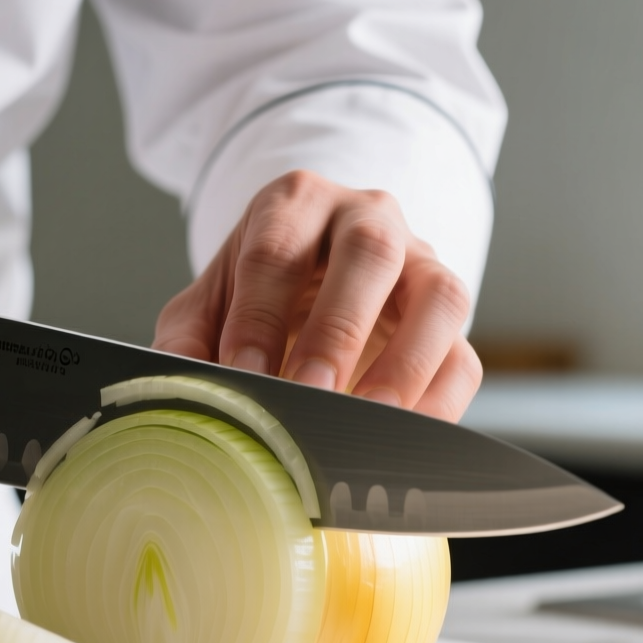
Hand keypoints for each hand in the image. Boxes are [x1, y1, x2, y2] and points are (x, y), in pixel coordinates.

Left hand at [153, 171, 482, 421]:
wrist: (311, 281)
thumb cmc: (259, 292)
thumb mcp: (209, 304)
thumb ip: (187, 341)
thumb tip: (179, 391)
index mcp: (296, 203)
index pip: (277, 249)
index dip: (258, 317)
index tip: (242, 376)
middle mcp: (368, 217)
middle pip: (368, 253)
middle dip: (337, 331)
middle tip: (309, 395)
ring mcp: (421, 261)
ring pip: (439, 294)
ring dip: (405, 363)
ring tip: (370, 420)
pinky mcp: (449, 317)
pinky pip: (463, 356)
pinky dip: (440, 401)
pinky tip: (405, 439)